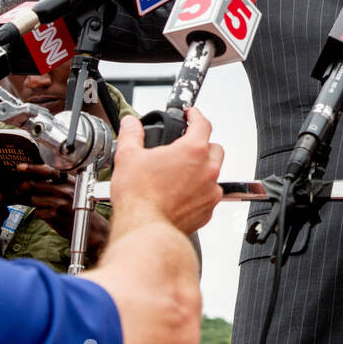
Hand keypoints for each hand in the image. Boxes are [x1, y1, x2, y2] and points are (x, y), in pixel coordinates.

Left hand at [13, 163, 109, 260]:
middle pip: (35, 185)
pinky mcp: (54, 215)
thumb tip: (28, 182)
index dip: (33, 168)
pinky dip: (41, 214)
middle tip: (23, 189)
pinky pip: (37, 212)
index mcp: (70, 181)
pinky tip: (51, 215)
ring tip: (48, 207)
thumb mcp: (72, 192)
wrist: (90, 228)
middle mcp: (66, 190)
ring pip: (34, 199)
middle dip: (27, 188)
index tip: (20, 167)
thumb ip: (54, 185)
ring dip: (36, 203)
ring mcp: (60, 202)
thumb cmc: (79, 209)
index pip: (49, 170)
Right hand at [110, 110, 222, 235]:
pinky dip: (199, 192)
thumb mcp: (128, 156)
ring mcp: (210, 191)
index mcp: (193, 151)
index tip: (191, 114)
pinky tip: (180, 194)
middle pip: (214, 148)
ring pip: (214, 173)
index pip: (203, 123)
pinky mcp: (208, 210)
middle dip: (202, 145)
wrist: (144, 229)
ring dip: (201, 170)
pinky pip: (209, 195)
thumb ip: (132, 134)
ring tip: (180, 174)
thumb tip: (131, 123)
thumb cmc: (139, 197)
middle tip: (184, 147)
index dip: (196, 115)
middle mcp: (208, 170)